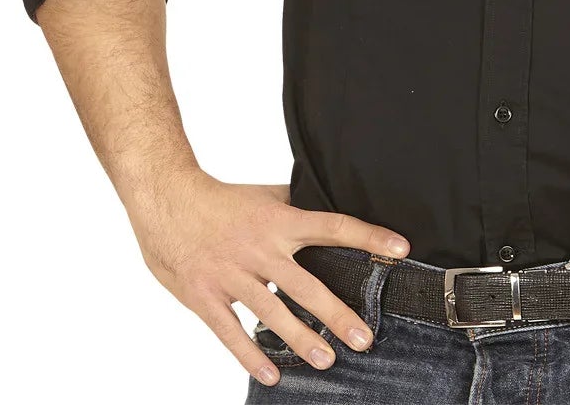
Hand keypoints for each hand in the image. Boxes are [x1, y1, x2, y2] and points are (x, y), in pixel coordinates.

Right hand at [123, 169, 410, 386]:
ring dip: (303, 340)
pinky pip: (232, 332)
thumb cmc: (221, 200)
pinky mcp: (206, 296)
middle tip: (365, 338)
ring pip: (274, 313)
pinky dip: (252, 355)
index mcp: (280, 221)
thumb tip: (331, 209)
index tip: (401, 249)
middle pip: (308, 285)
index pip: (334, 226)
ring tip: (328, 361)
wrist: (168, 200)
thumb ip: (296, 208)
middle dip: (338, 315)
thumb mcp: (264, 197)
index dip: (369, 238)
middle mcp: (262, 250)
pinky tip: (273, 374)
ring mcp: (233, 275)